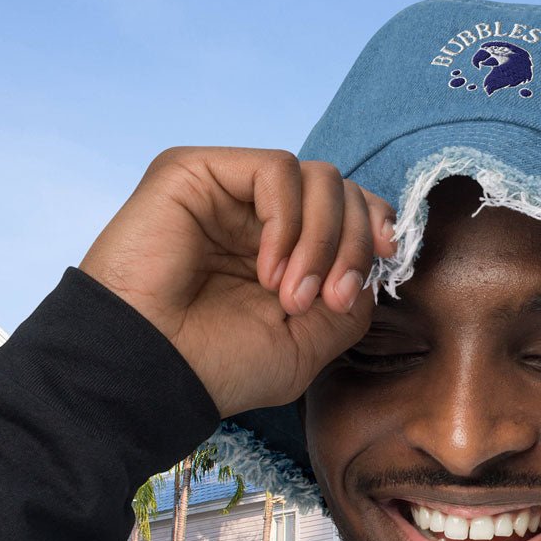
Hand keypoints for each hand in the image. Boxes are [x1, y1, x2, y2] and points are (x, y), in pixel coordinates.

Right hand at [78, 147, 397, 416]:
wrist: (152, 371)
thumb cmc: (218, 367)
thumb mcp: (306, 345)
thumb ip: (349, 302)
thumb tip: (373, 264)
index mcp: (282, 254)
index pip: (348, 211)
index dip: (376, 227)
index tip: (389, 260)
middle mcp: (256, 219)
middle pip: (341, 190)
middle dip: (354, 244)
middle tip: (331, 298)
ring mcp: (227, 194)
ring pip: (316, 177)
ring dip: (322, 240)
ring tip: (292, 295)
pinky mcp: (196, 172)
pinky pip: (276, 170)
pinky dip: (288, 221)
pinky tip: (266, 269)